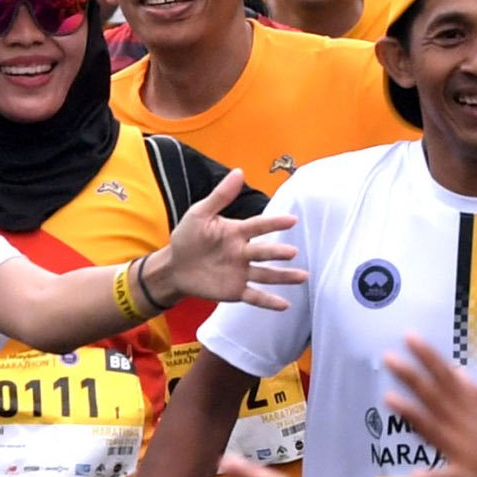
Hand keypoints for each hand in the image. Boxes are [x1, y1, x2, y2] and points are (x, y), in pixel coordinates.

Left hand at [153, 172, 303, 310]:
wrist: (174, 267)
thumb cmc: (187, 237)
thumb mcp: (200, 213)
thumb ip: (220, 196)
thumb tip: (239, 171)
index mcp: (237, 232)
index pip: (259, 226)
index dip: (275, 223)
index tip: (292, 219)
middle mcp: (243, 252)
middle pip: (264, 252)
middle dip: (278, 252)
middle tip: (292, 252)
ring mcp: (241, 272)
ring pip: (266, 274)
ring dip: (284, 276)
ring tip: (302, 277)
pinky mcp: (236, 290)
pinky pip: (255, 296)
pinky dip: (269, 301)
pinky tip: (285, 305)